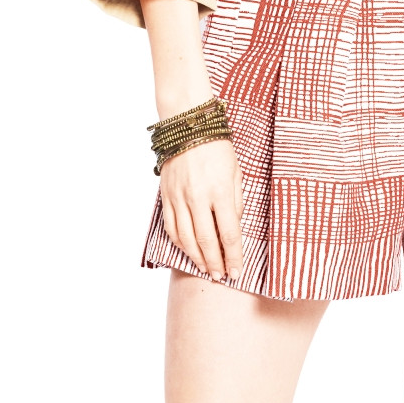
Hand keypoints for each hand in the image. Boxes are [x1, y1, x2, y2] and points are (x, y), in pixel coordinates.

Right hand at [159, 136, 243, 279]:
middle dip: (215, 263)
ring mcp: (179, 198)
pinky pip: (171, 227)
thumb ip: (236, 202)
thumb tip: (234, 228)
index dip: (234, 257)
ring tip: (206, 269)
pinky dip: (179, 243)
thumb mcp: (236, 173)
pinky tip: (188, 251)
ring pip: (186, 238)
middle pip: (207, 241)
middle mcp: (198, 198)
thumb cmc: (218, 148)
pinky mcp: (166, 196)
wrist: (188, 126)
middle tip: (222, 276)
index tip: (237, 271)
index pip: (229, 234)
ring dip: (197, 258)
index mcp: (220, 192)